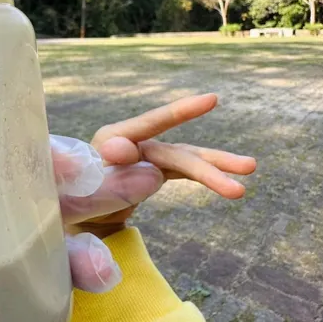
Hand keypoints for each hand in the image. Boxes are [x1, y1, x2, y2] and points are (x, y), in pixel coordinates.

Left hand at [0, 136, 140, 321]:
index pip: (4, 156)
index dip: (44, 151)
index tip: (71, 162)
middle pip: (49, 195)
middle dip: (101, 186)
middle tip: (141, 180)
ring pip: (57, 245)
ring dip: (91, 250)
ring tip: (105, 272)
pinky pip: (43, 297)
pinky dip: (69, 296)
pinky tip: (84, 303)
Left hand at [68, 93, 255, 237]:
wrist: (71, 218)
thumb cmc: (71, 206)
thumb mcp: (79, 199)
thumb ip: (105, 180)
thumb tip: (144, 163)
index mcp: (108, 143)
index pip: (144, 126)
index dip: (177, 114)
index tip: (205, 103)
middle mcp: (130, 144)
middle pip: (173, 152)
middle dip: (207, 164)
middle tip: (248, 167)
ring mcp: (146, 157)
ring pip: (187, 159)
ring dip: (218, 166)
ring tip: (251, 168)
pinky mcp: (156, 170)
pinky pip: (186, 171)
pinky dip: (208, 176)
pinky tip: (235, 183)